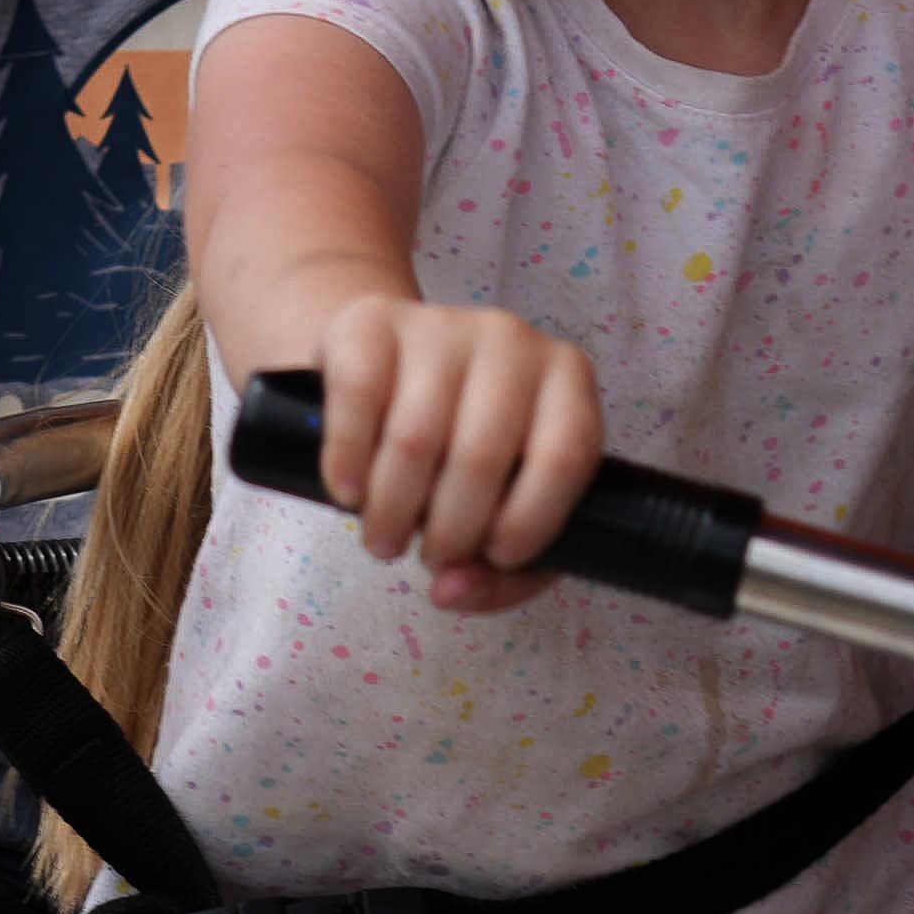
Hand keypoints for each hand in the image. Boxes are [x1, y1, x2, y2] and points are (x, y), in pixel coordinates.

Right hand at [313, 293, 603, 609]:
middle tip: (428, 557)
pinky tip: (347, 491)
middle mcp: (510, 338)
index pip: (566, 454)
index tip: (495, 556)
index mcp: (566, 377)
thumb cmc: (459, 443)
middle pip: (483, 455)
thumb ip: (499, 569)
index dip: (531, 521)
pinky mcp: (371, 322)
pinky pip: (358, 397)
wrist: (385, 360)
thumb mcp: (502, 500)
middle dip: (450, 531)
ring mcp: (439, 323)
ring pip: (416, 436)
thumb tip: (450, 591)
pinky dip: (348, 460)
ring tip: (383, 540)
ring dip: (393, 510)